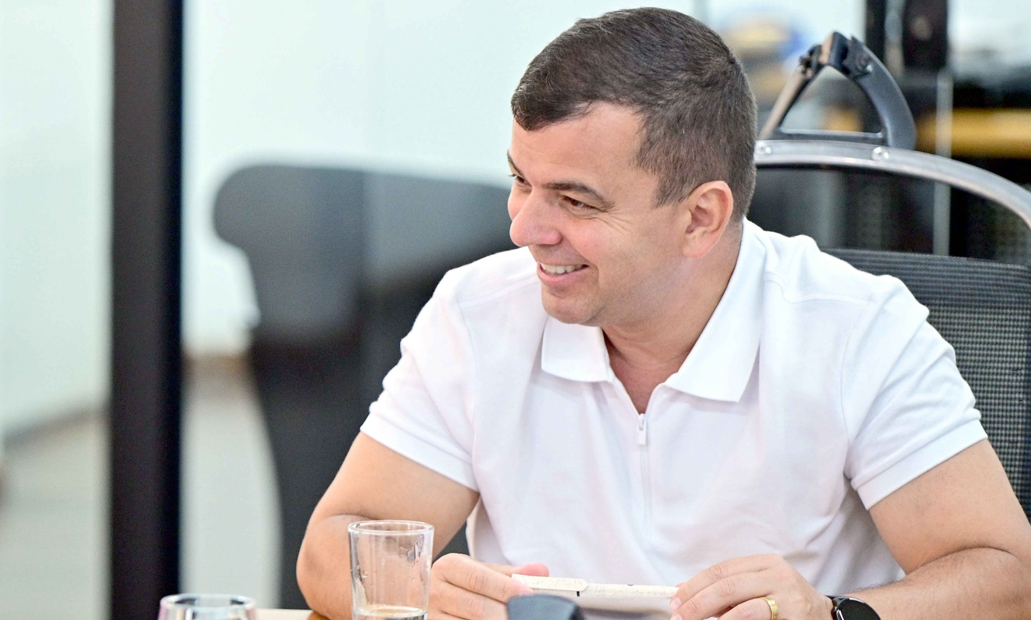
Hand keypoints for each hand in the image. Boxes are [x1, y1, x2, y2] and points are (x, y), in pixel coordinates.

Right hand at [429, 553, 548, 619]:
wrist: (429, 595)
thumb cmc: (461, 583)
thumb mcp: (481, 571)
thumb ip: (510, 573)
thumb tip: (541, 571)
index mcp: (448, 566)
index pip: (480, 579)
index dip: (506, 589)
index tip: (529, 595)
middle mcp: (435, 590)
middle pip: (476, 607)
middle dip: (504, 612)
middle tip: (526, 614)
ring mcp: (431, 614)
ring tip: (514, 619)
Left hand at [670, 555, 832, 619]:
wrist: (826, 618)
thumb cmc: (785, 603)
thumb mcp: (757, 587)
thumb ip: (725, 588)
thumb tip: (682, 590)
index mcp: (766, 563)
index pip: (722, 570)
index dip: (695, 585)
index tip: (676, 600)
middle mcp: (779, 576)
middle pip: (728, 586)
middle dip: (698, 603)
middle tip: (680, 616)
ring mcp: (789, 599)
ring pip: (743, 609)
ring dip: (715, 619)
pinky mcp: (795, 619)